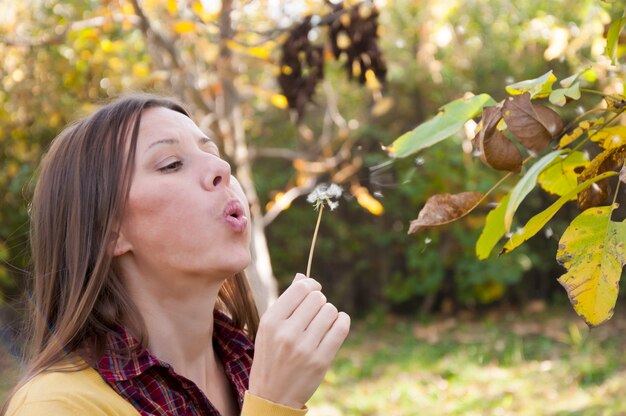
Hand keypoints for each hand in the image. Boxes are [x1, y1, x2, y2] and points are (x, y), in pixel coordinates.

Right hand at [248, 273, 350, 408]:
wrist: (272, 395)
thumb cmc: (271, 355)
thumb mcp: (269, 328)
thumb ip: (285, 301)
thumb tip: (303, 276)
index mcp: (270, 321)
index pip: (300, 288)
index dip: (311, 285)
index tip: (314, 291)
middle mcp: (286, 333)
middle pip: (317, 298)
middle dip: (319, 302)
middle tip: (315, 313)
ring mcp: (304, 348)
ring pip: (330, 311)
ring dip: (330, 314)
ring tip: (322, 324)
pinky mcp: (321, 360)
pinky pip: (341, 327)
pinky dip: (342, 321)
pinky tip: (336, 324)